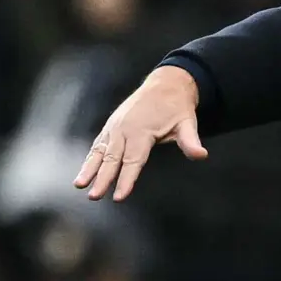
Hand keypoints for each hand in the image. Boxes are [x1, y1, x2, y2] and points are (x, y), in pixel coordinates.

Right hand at [73, 66, 208, 201]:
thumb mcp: (187, 122)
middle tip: (94, 196)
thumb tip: (201, 155)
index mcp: (143, 131)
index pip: (134, 160)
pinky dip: (90, 158)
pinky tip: (83, 172)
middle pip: (113, 158)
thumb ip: (190, 141)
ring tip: (79, 185)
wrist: (166, 83)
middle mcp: (125, 129)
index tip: (119, 197)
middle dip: (103, 178)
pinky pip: (97, 144)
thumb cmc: (177, 107)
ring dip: (89, 169)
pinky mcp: (111, 125)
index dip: (126, 179)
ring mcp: (115, 126)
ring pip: (100, 151)